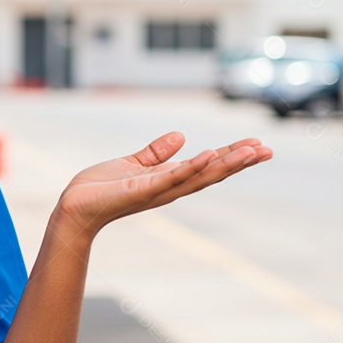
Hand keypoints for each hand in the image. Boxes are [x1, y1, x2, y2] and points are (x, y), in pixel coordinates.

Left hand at [52, 132, 272, 238]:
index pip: (206, 166)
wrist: (74, 207)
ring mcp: (157, 190)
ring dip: (224, 163)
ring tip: (251, 150)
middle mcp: (168, 188)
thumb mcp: (133, 164)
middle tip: (268, 149)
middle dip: (239, 161)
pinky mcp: (140, 190)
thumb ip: (155, 152)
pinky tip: (206, 154)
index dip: (230, 156)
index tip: (256, 144)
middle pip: (211, 173)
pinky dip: (189, 167)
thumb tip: (181, 135)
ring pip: (198, 176)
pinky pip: (169, 177)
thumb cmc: (100, 189)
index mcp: (168, 180)